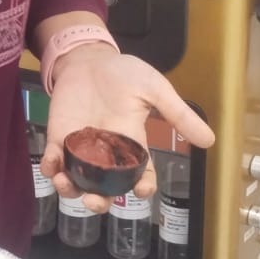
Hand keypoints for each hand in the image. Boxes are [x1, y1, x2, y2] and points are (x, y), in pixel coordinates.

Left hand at [41, 45, 214, 212]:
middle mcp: (106, 151)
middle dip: (99, 200)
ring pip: (77, 180)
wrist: (89, 57)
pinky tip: (51, 165)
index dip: (142, 187)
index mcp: (132, 142)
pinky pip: (54, 160)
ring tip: (67, 185)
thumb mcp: (155, 88)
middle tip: (95, 201)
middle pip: (104, 187)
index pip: (140, 173)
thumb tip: (209, 140)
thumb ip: (177, 114)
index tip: (140, 191)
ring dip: (71, 189)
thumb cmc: (123, 72)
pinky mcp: (59, 137)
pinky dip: (51, 167)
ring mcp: (81, 147)